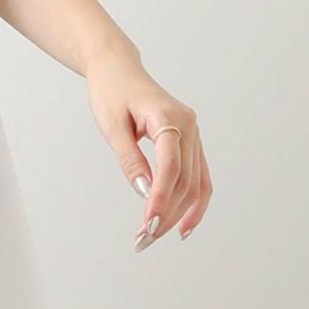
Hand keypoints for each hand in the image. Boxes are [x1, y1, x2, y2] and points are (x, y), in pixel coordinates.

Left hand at [85, 43, 211, 251]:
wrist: (117, 68)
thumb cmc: (110, 93)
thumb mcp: (111, 125)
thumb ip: (130, 159)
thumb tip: (146, 193)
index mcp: (168, 116)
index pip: (170, 166)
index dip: (162, 199)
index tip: (148, 224)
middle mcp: (189, 125)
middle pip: (185, 179)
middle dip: (167, 212)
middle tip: (144, 239)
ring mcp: (194, 133)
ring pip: (195, 182)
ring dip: (179, 213)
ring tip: (156, 236)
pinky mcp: (191, 140)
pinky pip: (199, 176)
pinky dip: (193, 202)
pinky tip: (183, 225)